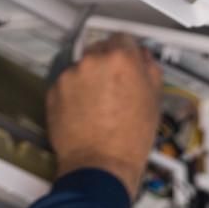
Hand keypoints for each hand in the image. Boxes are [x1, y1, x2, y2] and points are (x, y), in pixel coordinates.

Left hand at [47, 34, 162, 201]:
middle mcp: (93, 60)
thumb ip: (150, 73)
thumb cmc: (130, 142)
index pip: (124, 39)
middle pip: (100, 51)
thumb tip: (144, 60)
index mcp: (122, 59)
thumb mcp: (154, 105)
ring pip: (82, 69)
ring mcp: (71, 74)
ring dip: (89, 82)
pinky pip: (66, 86)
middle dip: (106, 68)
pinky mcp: (54, 91)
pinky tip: (84, 116)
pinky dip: (73, 96)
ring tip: (99, 110)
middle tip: (114, 93)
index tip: (127, 68)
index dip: (127, 56)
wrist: (100, 168)